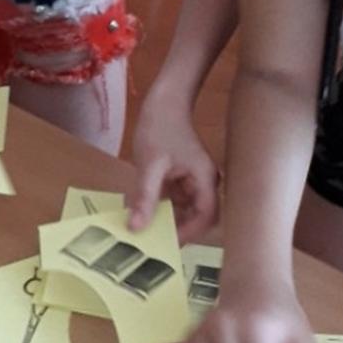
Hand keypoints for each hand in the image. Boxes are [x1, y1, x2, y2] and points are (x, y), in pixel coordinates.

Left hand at [126, 93, 219, 241]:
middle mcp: (204, 183)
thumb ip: (145, 197)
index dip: (189, 234)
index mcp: (205, 179)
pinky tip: (144, 214)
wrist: (163, 100)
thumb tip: (135, 228)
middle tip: (153, 243)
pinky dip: (162, 209)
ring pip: (185, 211)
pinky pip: (176, 201)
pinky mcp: (182, 178)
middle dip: (177, 230)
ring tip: (146, 232)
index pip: (207, 217)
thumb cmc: (160, 127)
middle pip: (198, 217)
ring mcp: (193, 181)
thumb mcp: (150, 164)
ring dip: (168, 221)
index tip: (165, 243)